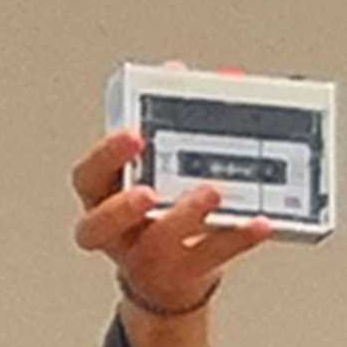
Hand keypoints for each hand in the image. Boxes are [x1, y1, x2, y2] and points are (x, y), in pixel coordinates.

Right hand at [73, 133, 274, 322]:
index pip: (88, 177)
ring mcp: (145, 258)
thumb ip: (177, 126)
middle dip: (122, 208)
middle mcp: (116, 232)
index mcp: (103, 197)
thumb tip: (216, 71)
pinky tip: (259, 222)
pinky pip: (210, 257)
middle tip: (148, 192)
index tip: (135, 136)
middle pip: (99, 225)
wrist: (172, 275)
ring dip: (182, 218)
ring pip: (153, 247)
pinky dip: (237, 238)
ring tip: (212, 193)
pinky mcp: (184, 274)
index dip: (105, 158)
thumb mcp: (157, 168)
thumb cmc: (161, 208)